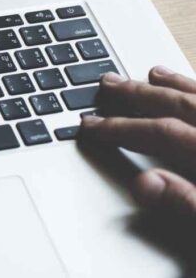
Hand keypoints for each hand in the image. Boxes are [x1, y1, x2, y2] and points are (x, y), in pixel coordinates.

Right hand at [79, 66, 195, 216]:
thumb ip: (187, 204)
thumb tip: (143, 184)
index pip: (161, 133)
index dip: (121, 127)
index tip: (91, 125)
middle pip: (180, 106)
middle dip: (140, 95)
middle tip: (109, 84)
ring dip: (176, 86)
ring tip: (153, 74)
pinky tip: (195, 91)